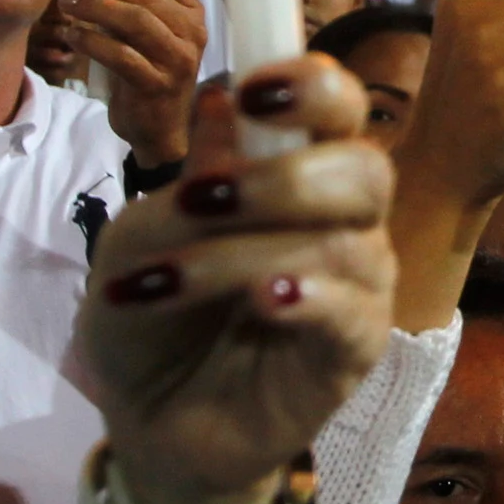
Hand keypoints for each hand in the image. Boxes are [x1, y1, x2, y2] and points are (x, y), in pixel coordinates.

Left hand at [56, 0, 207, 165]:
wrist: (157, 128)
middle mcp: (192, 33)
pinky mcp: (157, 85)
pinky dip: (91, 41)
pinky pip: (120, 55)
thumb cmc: (147, 71)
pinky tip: (73, 36)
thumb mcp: (146, 32)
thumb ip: (131, 2)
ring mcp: (178, 61)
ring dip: (93, 6)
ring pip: (133, 20)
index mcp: (191, 12)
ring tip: (66, 4)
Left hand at [76, 59, 396, 503]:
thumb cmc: (152, 313)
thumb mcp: (138, 238)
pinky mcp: (354, 352)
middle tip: (202, 199)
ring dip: (241, 253)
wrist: (145, 417)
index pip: (338, 105)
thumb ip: (186, 179)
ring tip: (166, 280)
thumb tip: (220, 101)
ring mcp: (356, 285)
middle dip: (284, 176)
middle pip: (364, 167)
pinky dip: (306, 299)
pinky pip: (353, 312)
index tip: (250, 92)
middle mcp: (341, 218)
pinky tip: (261, 303)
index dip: (310, 85)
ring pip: (339, 243)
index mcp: (297, 169)